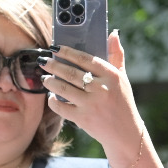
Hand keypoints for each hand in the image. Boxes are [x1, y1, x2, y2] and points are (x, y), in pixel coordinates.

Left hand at [40, 33, 148, 164]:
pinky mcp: (83, 119)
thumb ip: (116, 55)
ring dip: (50, 82)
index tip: (55, 48)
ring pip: (62, 89)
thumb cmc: (122, 102)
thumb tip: (113, 33)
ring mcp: (91, 105)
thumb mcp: (122, 78)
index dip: (67, 52)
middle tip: (43, 61)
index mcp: (111, 76)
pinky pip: (61, 107)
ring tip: (45, 78)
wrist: (124, 133)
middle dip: (53, 65)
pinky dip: (53, 101)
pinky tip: (51, 97)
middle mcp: (101, 89)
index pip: (85, 59)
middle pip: (70, 73)